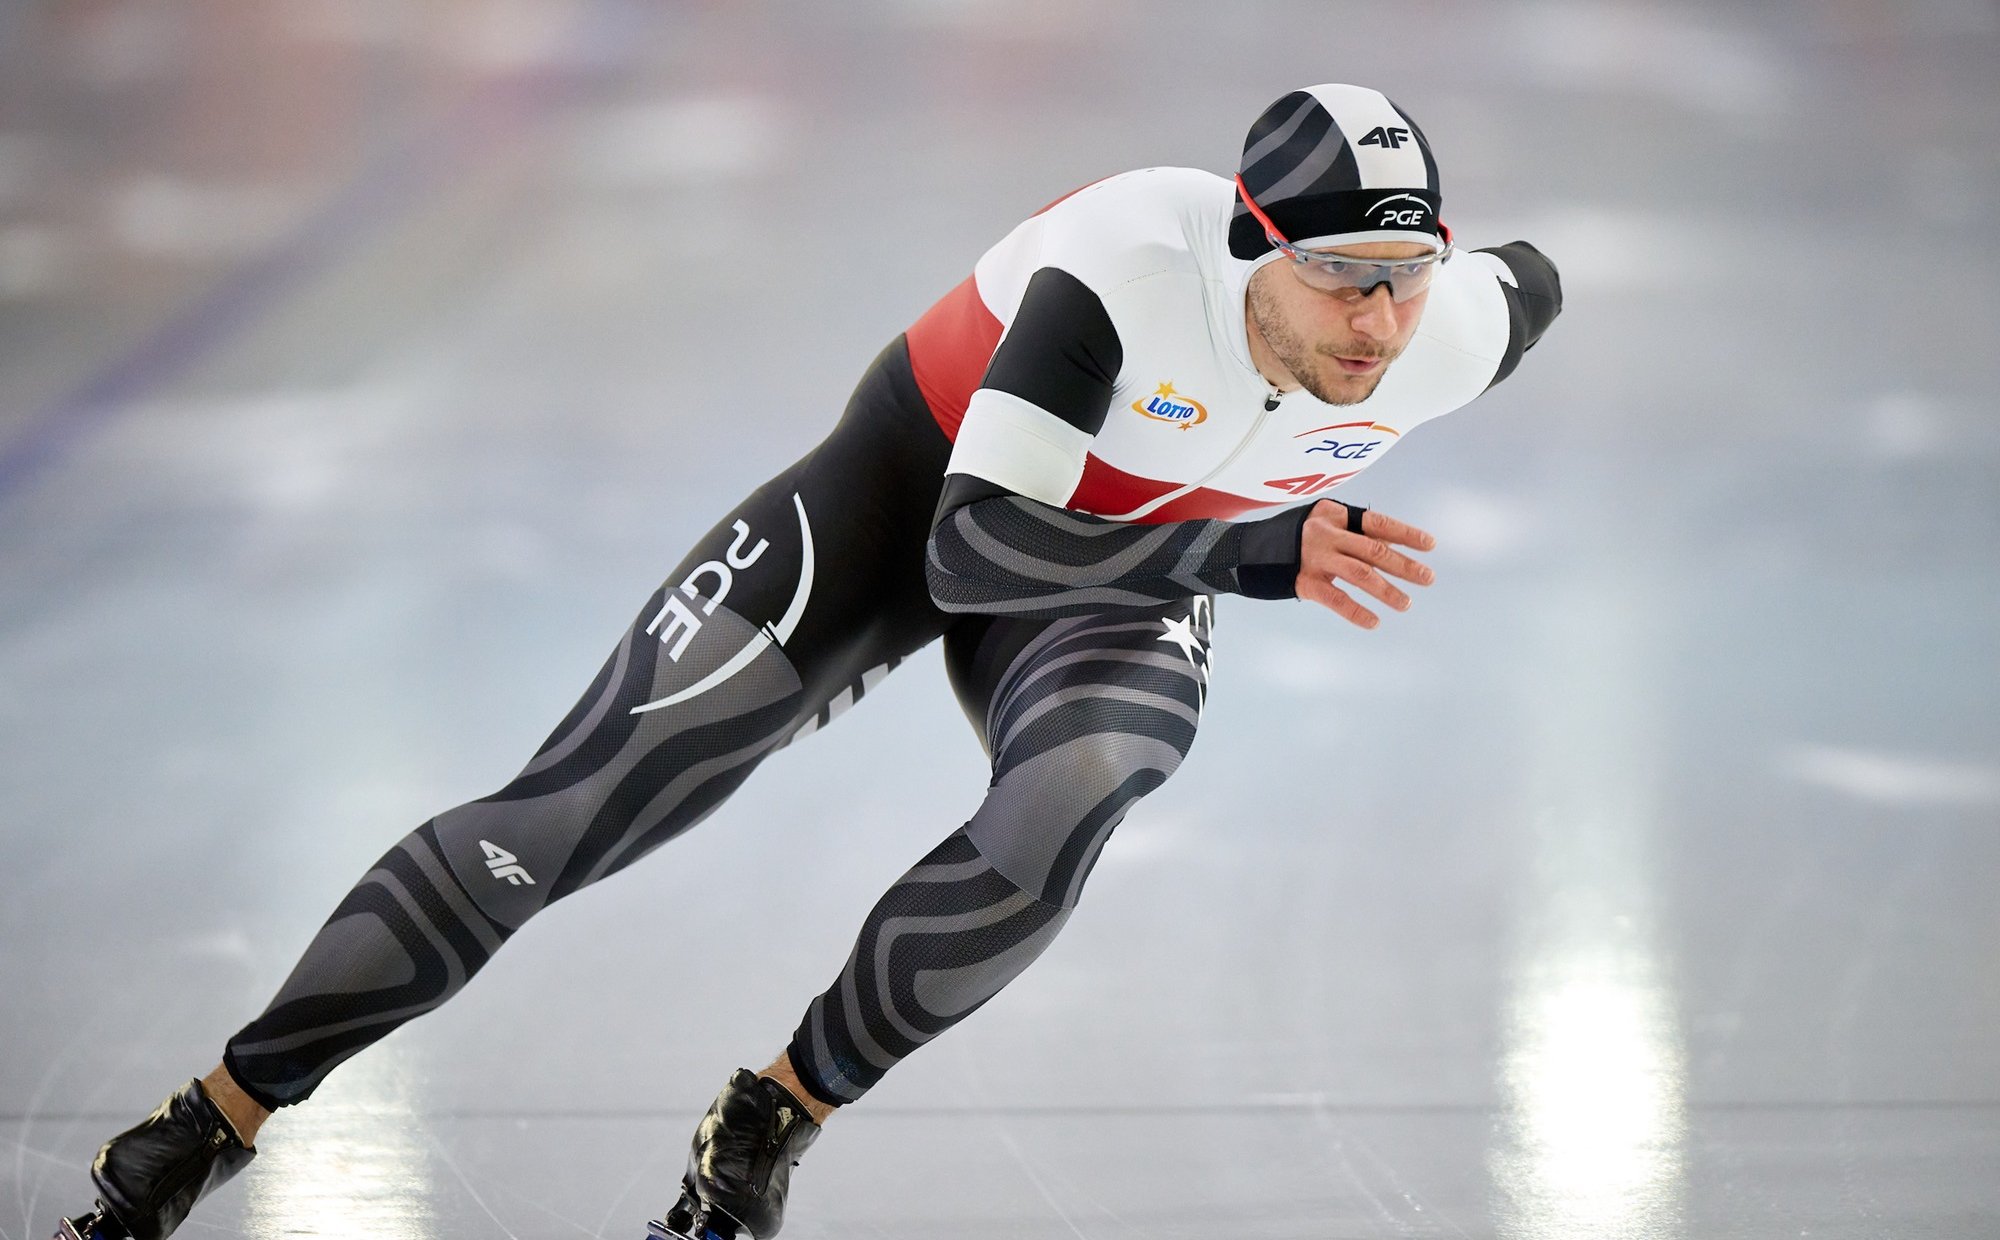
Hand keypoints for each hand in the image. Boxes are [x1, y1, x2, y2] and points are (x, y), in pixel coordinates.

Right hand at [1295, 500, 1435, 628]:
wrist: (1246, 552)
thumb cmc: (1296, 540)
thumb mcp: (1325, 527)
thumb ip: (1356, 536)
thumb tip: (1397, 548)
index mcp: (1334, 515)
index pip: (1377, 522)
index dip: (1405, 534)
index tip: (1430, 545)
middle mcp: (1325, 534)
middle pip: (1373, 549)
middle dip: (1404, 565)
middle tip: (1428, 578)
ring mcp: (1313, 558)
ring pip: (1359, 574)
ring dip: (1387, 590)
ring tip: (1406, 604)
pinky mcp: (1303, 582)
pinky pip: (1336, 599)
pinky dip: (1356, 612)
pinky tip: (1374, 622)